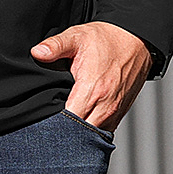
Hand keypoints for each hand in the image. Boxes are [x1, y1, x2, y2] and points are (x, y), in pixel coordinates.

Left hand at [30, 21, 152, 131]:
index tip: (44, 119)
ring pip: (93, 136)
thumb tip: (37, 52)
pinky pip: (104, 131)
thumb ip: (55, 45)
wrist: (135, 40)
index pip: (70, 121)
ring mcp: (115, 112)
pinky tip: (80, 121)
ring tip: (64, 125)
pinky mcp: (120, 113)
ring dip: (79, 134)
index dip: (55, 124)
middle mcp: (105, 106)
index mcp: (92, 89)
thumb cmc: (106, 39)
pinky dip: (91, 130)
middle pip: (81, 135)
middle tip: (50, 126)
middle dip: (65, 133)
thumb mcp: (77, 36)